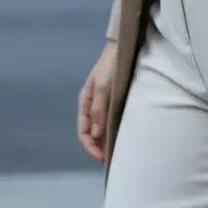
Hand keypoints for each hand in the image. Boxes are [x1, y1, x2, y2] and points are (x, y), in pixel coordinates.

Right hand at [77, 40, 117, 161]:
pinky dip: (114, 130)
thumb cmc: (110, 66)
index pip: (84, 132)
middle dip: (98, 147)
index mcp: (85, 103)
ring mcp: (104, 103)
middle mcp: (93, 105)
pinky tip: (122, 136)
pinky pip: (111, 120)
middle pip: (92, 133)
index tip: (101, 158)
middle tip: (111, 160)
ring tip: (118, 152)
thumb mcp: (103, 88)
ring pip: (102, 128)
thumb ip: (99, 110)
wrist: (123, 48)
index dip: (90, 147)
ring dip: (106, 141)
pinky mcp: (115, 100)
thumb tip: (96, 135)